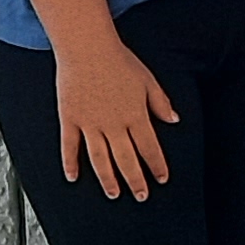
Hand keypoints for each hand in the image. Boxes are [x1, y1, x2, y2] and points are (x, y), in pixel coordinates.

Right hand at [54, 36, 177, 199]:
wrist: (87, 48)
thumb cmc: (119, 61)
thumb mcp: (148, 80)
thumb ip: (161, 102)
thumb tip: (175, 120)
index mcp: (136, 115)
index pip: (150, 148)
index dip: (157, 165)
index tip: (162, 179)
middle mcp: (113, 124)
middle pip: (127, 160)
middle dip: (136, 180)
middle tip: (141, 196)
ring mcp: (89, 124)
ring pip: (100, 159)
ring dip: (108, 179)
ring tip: (114, 195)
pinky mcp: (69, 119)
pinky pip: (69, 147)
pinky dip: (70, 163)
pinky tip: (73, 178)